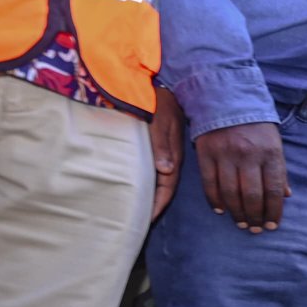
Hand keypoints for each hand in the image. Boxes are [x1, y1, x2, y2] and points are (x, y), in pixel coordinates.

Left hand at [149, 84, 183, 222]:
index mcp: (172, 156)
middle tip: (137, 223)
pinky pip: (150, 171)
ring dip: (149, 196)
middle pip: (162, 189)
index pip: (166, 188)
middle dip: (153, 206)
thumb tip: (165, 170)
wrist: (157, 84)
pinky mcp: (154, 148)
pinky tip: (136, 188)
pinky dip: (145, 183)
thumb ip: (161, 144)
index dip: (157, 205)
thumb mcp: (160, 121)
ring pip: (157, 182)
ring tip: (135, 211)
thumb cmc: (157, 101)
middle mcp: (168, 159)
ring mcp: (161, 154)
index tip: (145, 221)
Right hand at [193, 121, 288, 231]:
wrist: (226, 98)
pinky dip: (214, 200)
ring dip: (236, 212)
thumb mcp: (274, 143)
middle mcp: (248, 154)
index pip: (274, 189)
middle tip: (254, 229)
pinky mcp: (206, 153)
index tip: (272, 225)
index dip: (274, 211)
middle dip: (255, 216)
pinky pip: (210, 183)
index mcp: (270, 152)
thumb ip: (279, 169)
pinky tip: (220, 210)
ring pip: (231, 193)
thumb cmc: (255, 126)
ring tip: (240, 223)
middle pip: (252, 195)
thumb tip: (286, 196)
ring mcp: (226, 154)